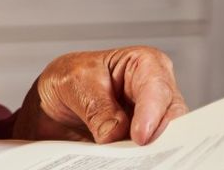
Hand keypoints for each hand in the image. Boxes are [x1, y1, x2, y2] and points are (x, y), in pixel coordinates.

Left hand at [13, 45, 187, 145]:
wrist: (51, 100)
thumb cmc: (68, 78)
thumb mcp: (74, 82)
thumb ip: (97, 107)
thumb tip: (115, 132)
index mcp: (144, 64)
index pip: (158, 88)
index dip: (152, 113)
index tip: (139, 136)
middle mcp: (155, 92)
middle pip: (171, 117)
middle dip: (158, 136)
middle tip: (140, 154)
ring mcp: (152, 119)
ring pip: (163, 139)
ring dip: (145, 151)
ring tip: (127, 160)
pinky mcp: (143, 140)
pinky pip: (146, 153)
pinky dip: (136, 159)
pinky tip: (123, 163)